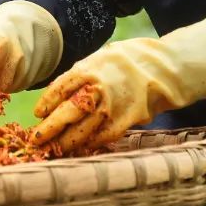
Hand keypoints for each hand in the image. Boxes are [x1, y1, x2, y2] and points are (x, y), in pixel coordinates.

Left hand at [30, 0, 205, 152]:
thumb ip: (84, 72)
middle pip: (68, 112)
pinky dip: (91, 144)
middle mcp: (98, 86)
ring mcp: (113, 104)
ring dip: (68, 142)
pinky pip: (104, 136)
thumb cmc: (133, 58)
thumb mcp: (104, 56)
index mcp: (89, 67)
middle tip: (36, 140)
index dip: (47, 102)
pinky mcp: (128, 119)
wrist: (168, 68)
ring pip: (84, 129)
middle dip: (50, 128)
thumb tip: (66, 88)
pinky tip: (82, 149)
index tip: (37, 114)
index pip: (60, 87)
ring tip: (55, 150)